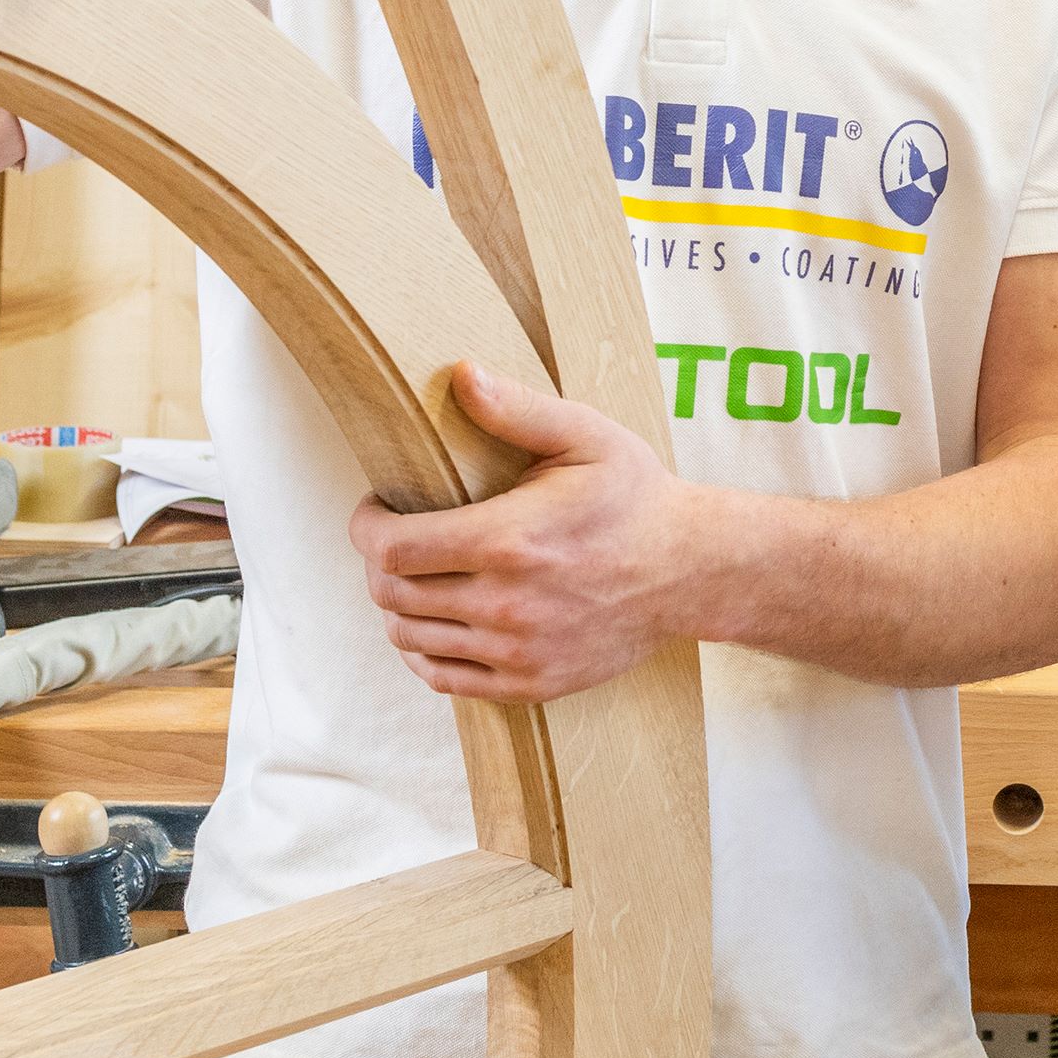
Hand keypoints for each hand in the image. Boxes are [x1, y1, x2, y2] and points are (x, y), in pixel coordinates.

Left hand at [349, 364, 708, 702]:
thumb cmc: (635, 498)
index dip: (366, 528)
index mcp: (510, 540)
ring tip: (417, 578)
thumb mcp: (585, 437)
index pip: (394, 549)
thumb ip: (517, 409)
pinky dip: (423, 653)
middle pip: (392, 595)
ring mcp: (517, 650)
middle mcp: (507, 603)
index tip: (375, 511)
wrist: (691, 571)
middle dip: (379, 563)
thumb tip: (461, 375)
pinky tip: (436, 624)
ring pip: (409, 639)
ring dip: (398, 607)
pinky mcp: (530, 682)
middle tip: (396, 541)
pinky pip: (444, 679)